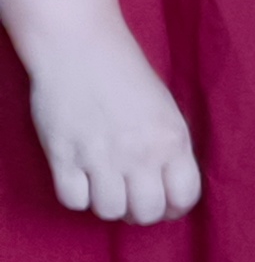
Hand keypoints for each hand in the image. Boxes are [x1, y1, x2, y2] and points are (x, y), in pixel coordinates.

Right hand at [32, 21, 199, 224]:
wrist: (80, 48)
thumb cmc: (127, 77)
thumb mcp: (166, 112)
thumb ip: (171, 150)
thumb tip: (170, 192)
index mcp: (172, 140)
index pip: (184, 198)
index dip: (174, 207)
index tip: (164, 204)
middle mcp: (139, 153)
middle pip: (146, 213)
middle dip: (140, 212)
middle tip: (131, 198)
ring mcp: (99, 156)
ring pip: (109, 212)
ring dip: (107, 205)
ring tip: (105, 185)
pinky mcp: (63, 155)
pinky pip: (73, 201)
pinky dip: (77, 196)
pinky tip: (80, 178)